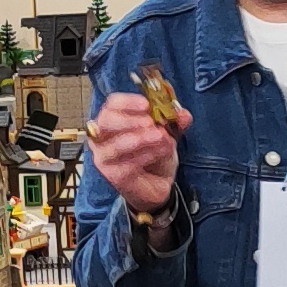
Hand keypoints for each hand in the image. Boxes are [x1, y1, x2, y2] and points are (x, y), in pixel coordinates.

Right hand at [85, 85, 186, 218]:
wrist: (155, 184)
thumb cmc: (153, 155)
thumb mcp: (168, 133)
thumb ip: (175, 123)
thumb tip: (183, 115)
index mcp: (114, 120)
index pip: (113, 105)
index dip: (128, 102)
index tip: (146, 104)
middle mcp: (103, 137)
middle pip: (106, 121)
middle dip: (130, 120)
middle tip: (150, 122)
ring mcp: (106, 157)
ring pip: (117, 145)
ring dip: (141, 139)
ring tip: (161, 137)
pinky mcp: (114, 175)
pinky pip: (127, 164)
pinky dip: (146, 156)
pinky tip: (159, 153)